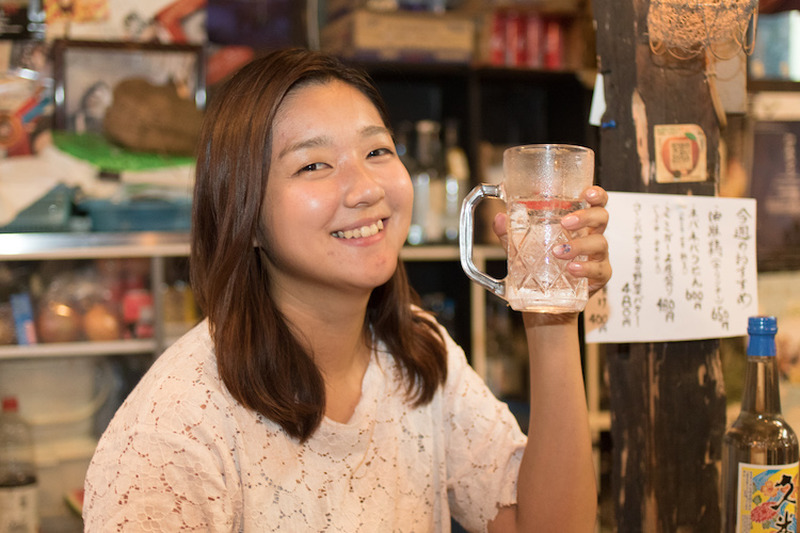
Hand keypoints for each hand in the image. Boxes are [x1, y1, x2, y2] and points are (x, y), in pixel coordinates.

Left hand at [492, 185, 610, 297]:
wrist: (544, 302)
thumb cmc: (539, 269)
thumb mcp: (522, 249)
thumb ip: (510, 234)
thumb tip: (500, 219)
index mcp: (577, 224)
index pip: (594, 202)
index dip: (596, 194)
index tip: (587, 193)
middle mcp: (590, 236)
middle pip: (601, 217)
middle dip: (586, 216)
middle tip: (566, 223)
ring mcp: (597, 256)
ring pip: (600, 243)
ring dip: (579, 245)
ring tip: (558, 251)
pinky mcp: (599, 276)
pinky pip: (599, 269)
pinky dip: (586, 268)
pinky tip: (572, 269)